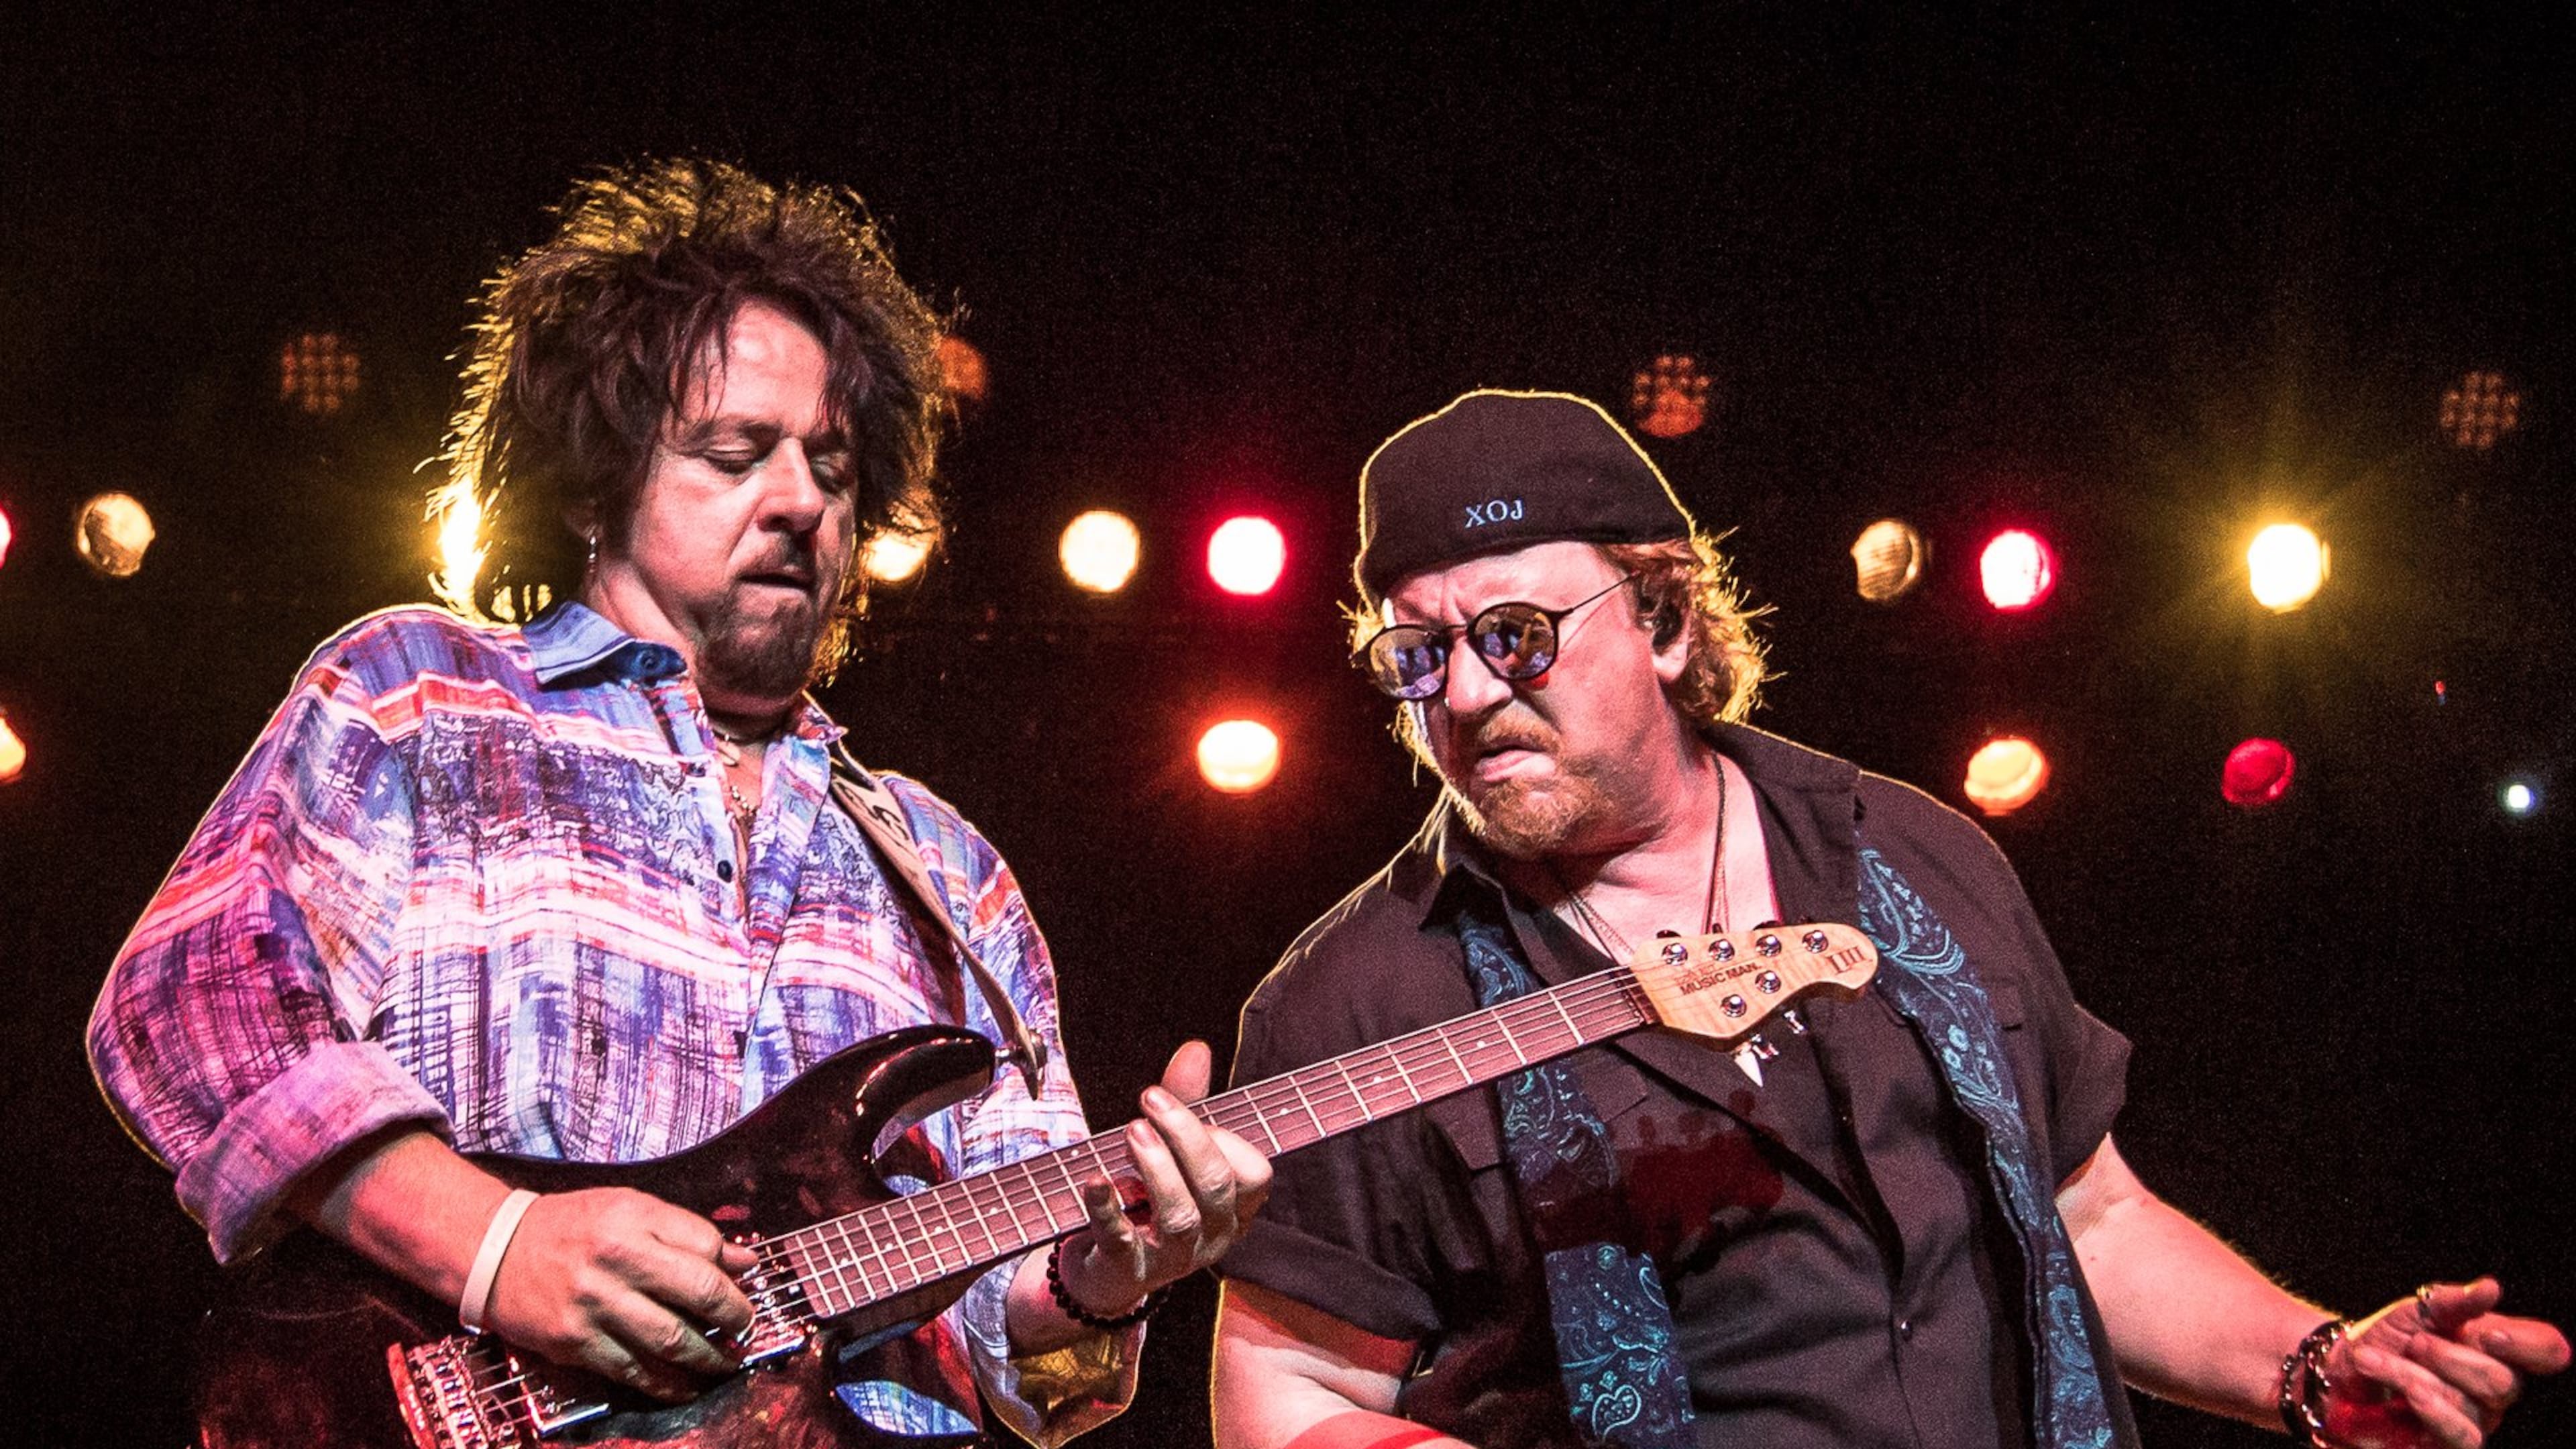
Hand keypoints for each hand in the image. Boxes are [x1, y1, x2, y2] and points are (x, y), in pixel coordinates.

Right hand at [483, 1187, 760, 1401]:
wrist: (495, 1252)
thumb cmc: (570, 1227)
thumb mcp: (628, 1208)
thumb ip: (685, 1230)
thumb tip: (744, 1261)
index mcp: (633, 1218)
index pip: (705, 1244)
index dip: (732, 1269)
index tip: (743, 1286)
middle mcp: (616, 1260)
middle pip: (700, 1292)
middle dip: (736, 1316)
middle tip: (747, 1329)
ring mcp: (595, 1305)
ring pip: (672, 1339)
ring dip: (710, 1358)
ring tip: (727, 1362)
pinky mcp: (575, 1342)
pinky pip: (633, 1370)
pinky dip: (666, 1383)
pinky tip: (685, 1385)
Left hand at [1053, 1041, 1272, 1319]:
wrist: (1105, 1268)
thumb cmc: (1148, 1197)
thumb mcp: (1169, 1149)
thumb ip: (1187, 1101)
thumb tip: (1196, 1048)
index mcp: (1234, 1206)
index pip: (1254, 1173)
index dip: (1225, 1138)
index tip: (1185, 1111)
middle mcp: (1213, 1235)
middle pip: (1217, 1185)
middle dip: (1187, 1137)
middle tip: (1150, 1101)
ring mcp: (1174, 1258)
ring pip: (1180, 1216)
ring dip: (1157, 1167)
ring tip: (1132, 1132)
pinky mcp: (1129, 1269)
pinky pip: (1121, 1240)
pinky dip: (1107, 1206)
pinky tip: (1094, 1179)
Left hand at [2321, 1277, 2569, 1447]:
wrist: (2337, 1372)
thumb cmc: (2383, 1340)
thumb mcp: (2412, 1313)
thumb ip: (2452, 1302)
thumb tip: (2491, 1288)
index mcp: (2496, 1348)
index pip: (2547, 1349)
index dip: (2529, 1344)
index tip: (2486, 1332)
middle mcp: (2494, 1388)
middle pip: (2504, 1381)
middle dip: (2450, 1357)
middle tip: (2413, 1343)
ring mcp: (2476, 1418)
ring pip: (2473, 1406)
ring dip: (2417, 1377)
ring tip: (2377, 1361)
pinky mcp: (2450, 1443)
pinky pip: (2463, 1436)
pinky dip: (2432, 1410)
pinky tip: (2408, 1395)